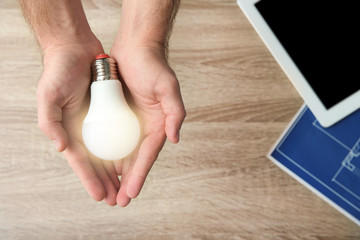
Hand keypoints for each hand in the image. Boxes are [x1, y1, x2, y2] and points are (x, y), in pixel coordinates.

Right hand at [37, 40, 123, 205]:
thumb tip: (62, 149)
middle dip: (106, 182)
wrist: (76, 48)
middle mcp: (84, 130)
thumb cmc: (58, 70)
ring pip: (110, 152)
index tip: (101, 196)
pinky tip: (133, 161)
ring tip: (127, 188)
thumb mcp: (48, 95)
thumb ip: (50, 122)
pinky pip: (120, 133)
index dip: (90, 180)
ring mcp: (99, 121)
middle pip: (97, 162)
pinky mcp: (111, 111)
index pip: (80, 162)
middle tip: (118, 200)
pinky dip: (125, 148)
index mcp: (68, 131)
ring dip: (117, 171)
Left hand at [110, 43, 185, 205]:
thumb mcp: (168, 87)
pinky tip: (101, 167)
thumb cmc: (153, 66)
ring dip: (118, 173)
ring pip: (124, 154)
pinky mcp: (118, 116)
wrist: (135, 48)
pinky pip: (113, 139)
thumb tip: (175, 139)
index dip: (141, 174)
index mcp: (159, 124)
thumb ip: (176, 113)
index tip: (132, 192)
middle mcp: (146, 127)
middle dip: (129, 181)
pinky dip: (109, 154)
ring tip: (110, 192)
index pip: (149, 154)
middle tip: (120, 202)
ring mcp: (131, 123)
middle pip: (136, 159)